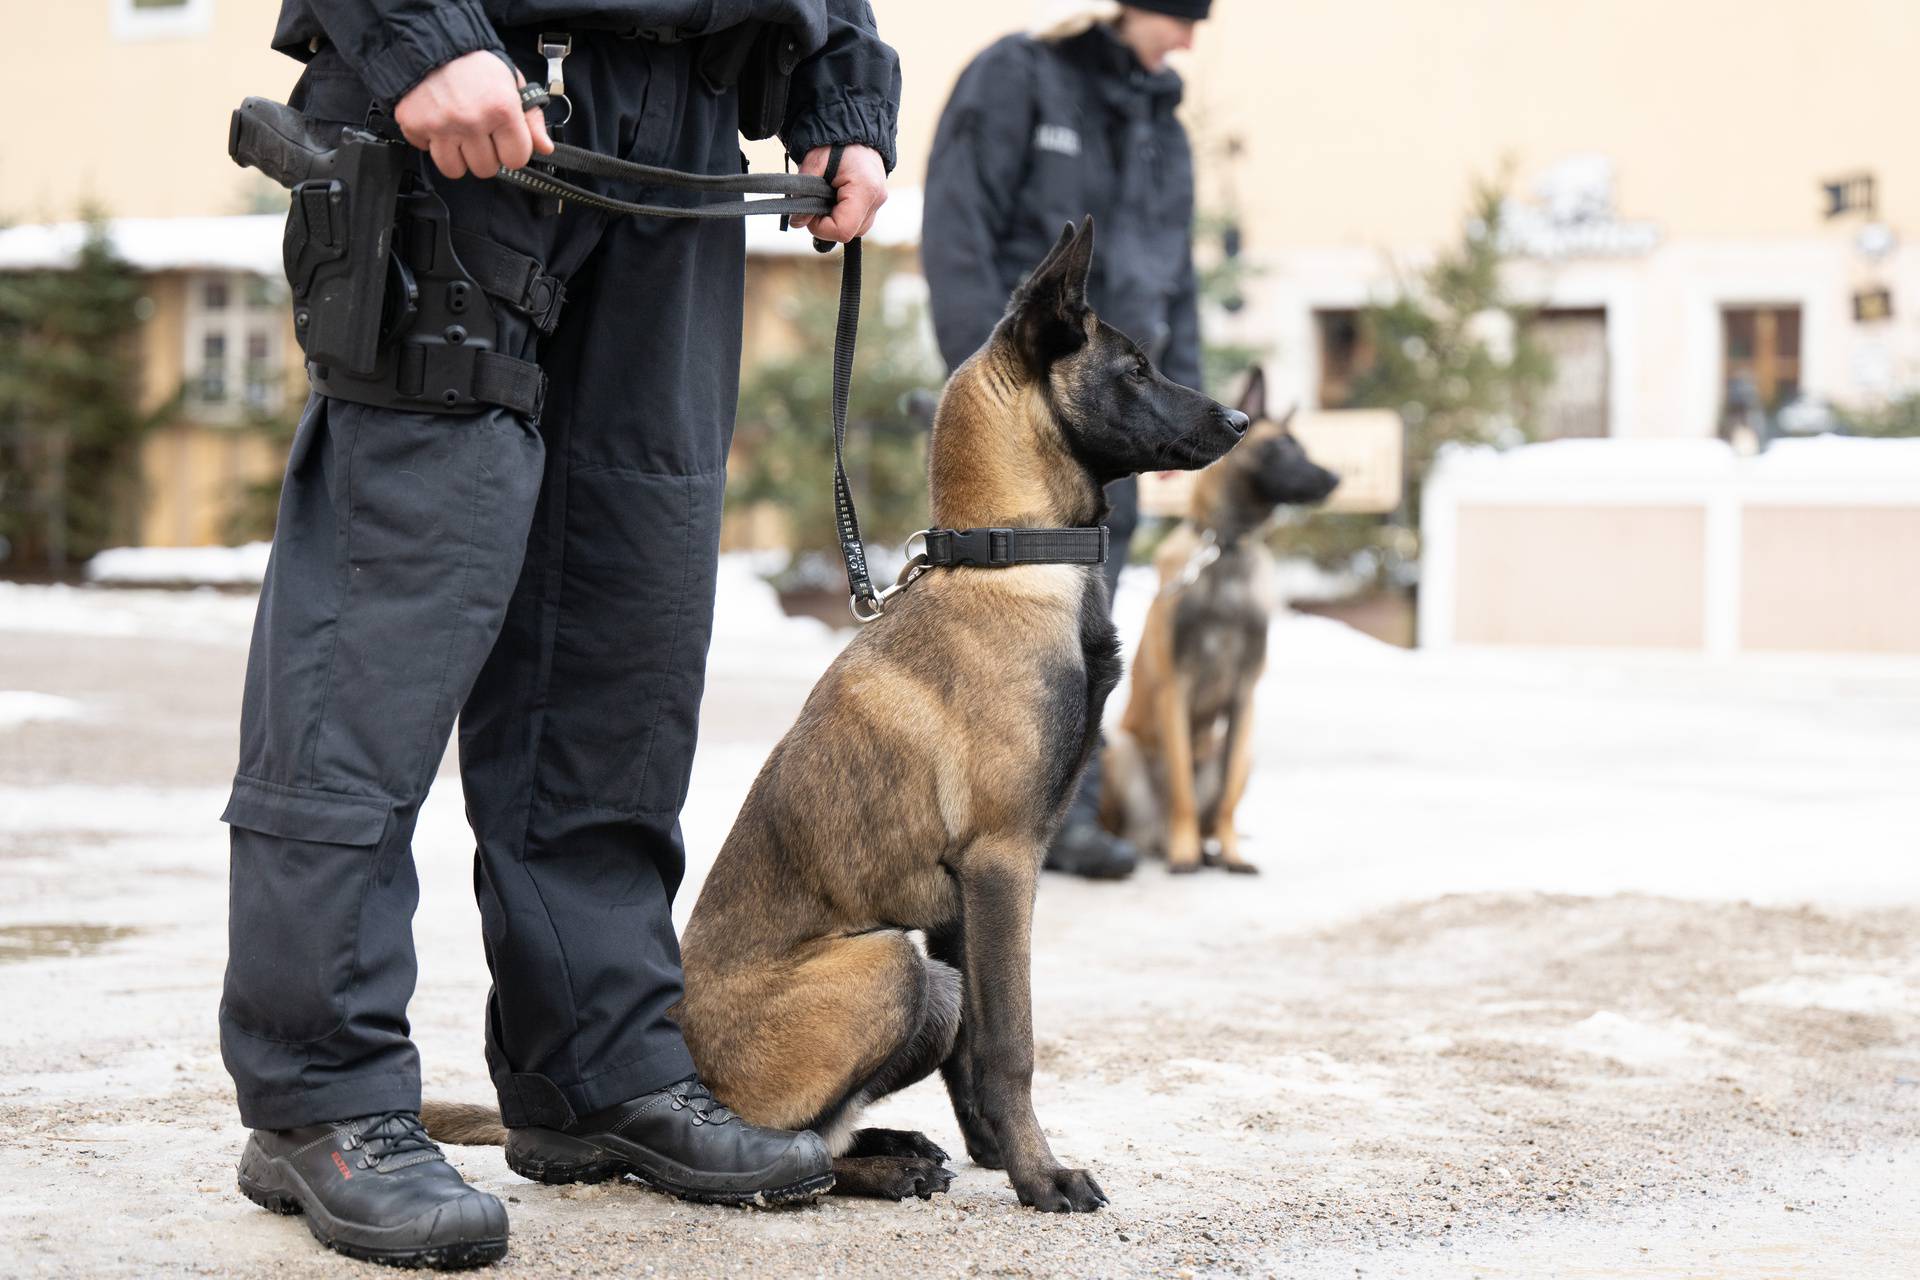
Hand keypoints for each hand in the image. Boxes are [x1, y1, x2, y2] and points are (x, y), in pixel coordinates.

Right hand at [394, 50, 554, 180]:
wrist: (431, 42)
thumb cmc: (476, 64)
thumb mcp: (512, 83)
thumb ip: (531, 118)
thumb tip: (545, 148)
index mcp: (502, 109)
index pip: (516, 160)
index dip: (511, 151)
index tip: (504, 140)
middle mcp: (472, 120)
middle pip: (485, 169)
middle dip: (484, 155)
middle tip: (479, 133)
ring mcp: (441, 125)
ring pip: (454, 170)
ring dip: (457, 156)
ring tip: (458, 134)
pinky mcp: (414, 124)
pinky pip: (426, 152)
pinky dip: (430, 142)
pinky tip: (437, 122)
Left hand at [789, 144, 886, 241]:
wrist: (856, 128)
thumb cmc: (836, 142)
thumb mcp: (814, 162)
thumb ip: (803, 193)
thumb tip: (797, 222)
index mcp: (864, 189)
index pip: (842, 230)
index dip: (821, 228)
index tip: (809, 212)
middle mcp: (876, 200)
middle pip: (849, 232)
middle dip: (827, 224)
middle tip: (815, 202)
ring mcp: (879, 202)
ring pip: (855, 230)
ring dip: (836, 220)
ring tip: (826, 198)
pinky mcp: (876, 202)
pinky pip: (859, 221)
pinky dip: (844, 215)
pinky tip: (836, 200)